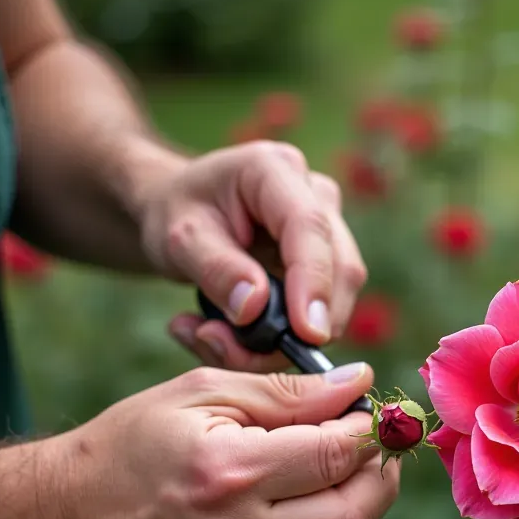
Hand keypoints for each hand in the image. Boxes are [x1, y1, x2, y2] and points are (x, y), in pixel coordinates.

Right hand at [45, 362, 398, 518]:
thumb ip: (288, 392)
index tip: (372, 415)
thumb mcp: (202, 393)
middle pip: (354, 516)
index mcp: (227, 472)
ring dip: (353, 509)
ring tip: (334, 476)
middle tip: (374, 449)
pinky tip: (295, 512)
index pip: (338, 454)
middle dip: (380, 477)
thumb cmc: (134, 442)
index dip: (370, 431)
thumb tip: (360, 382)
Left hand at [138, 140, 367, 370]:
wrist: (184, 212)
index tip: (307, 334)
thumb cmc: (178, 212)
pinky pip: (321, 314)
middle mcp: (316, 196)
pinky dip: (277, 340)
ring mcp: (329, 231)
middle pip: (340, 269)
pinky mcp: (328, 265)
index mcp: (276, 170)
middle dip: (298, 327)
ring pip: (337, 300)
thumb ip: (215, 268)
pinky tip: (228, 335)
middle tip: (225, 348)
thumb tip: (254, 307)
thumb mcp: (178, 237)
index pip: (310, 228)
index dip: (314, 283)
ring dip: (281, 340)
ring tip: (210, 338)